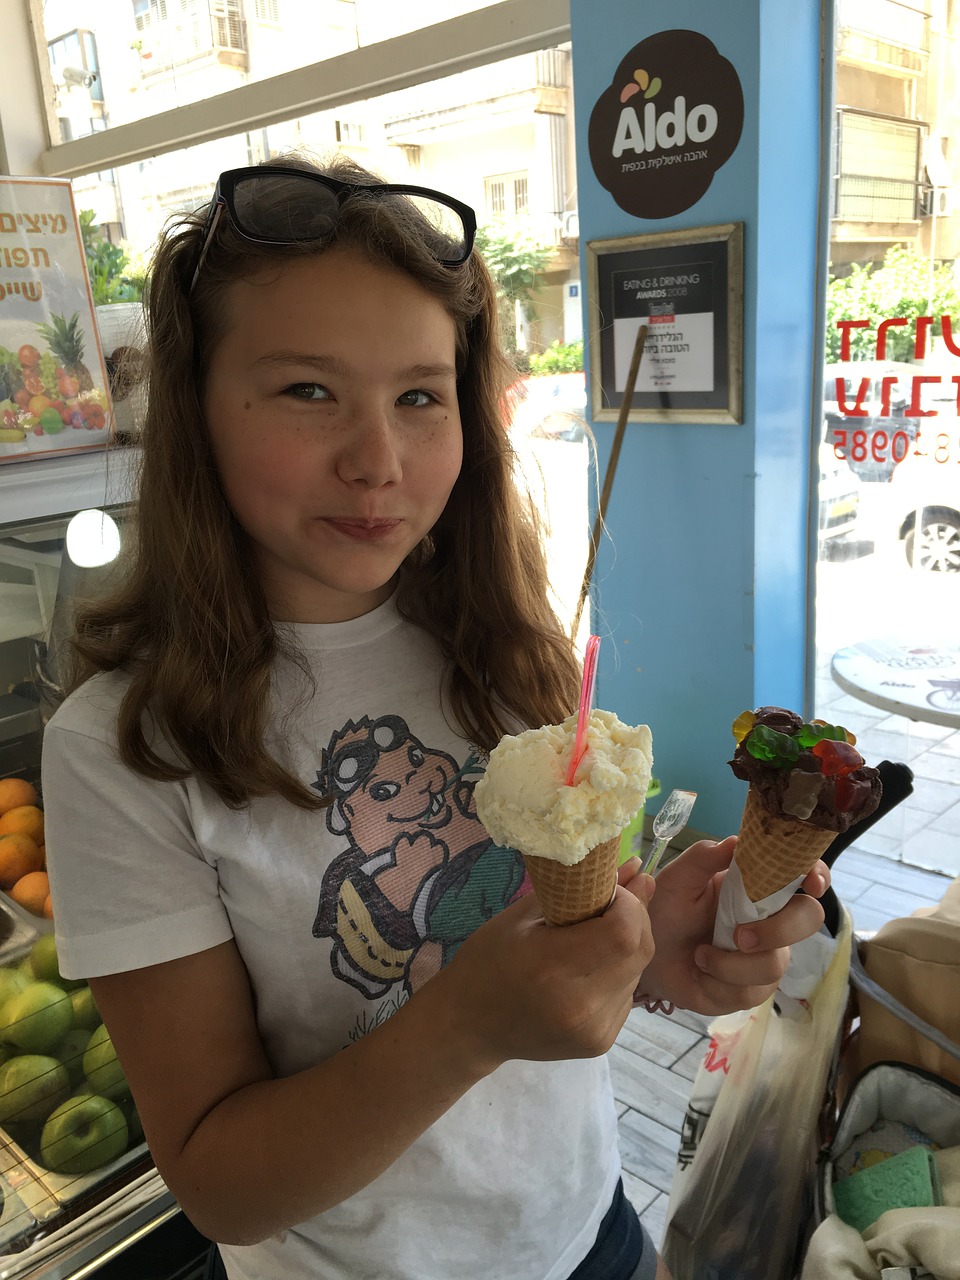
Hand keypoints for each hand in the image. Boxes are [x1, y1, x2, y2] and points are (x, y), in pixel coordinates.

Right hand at [442, 875, 655, 1068]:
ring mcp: (595, 1030)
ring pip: (638, 971)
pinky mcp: (602, 1043)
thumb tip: (635, 868)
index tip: (606, 891)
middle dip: (634, 918)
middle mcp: (581, 1005)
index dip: (629, 903)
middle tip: (605, 907)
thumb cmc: (487, 960)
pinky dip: (619, 972)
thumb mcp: (523, 915)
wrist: (469, 1027)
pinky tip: (590, 969)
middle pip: (640, 949)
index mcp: (552, 966)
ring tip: (592, 939)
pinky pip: (627, 993)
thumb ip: (580, 891)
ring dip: (627, 945)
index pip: (624, 930)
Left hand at [622, 837, 828, 1015]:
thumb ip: (703, 857)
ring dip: (731, 964)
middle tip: (740, 936)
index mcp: (758, 887)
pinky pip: (750, 991)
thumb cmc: (666, 910)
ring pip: (775, 964)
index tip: (811, 884)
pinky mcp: (751, 990)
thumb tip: (736, 841)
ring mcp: (766, 957)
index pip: (804, 876)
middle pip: (808, 920)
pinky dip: (719, 981)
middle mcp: (771, 920)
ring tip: (700, 955)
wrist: (647, 955)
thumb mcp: (678, 879)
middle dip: (779, 930)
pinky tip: (700, 971)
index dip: (816, 876)